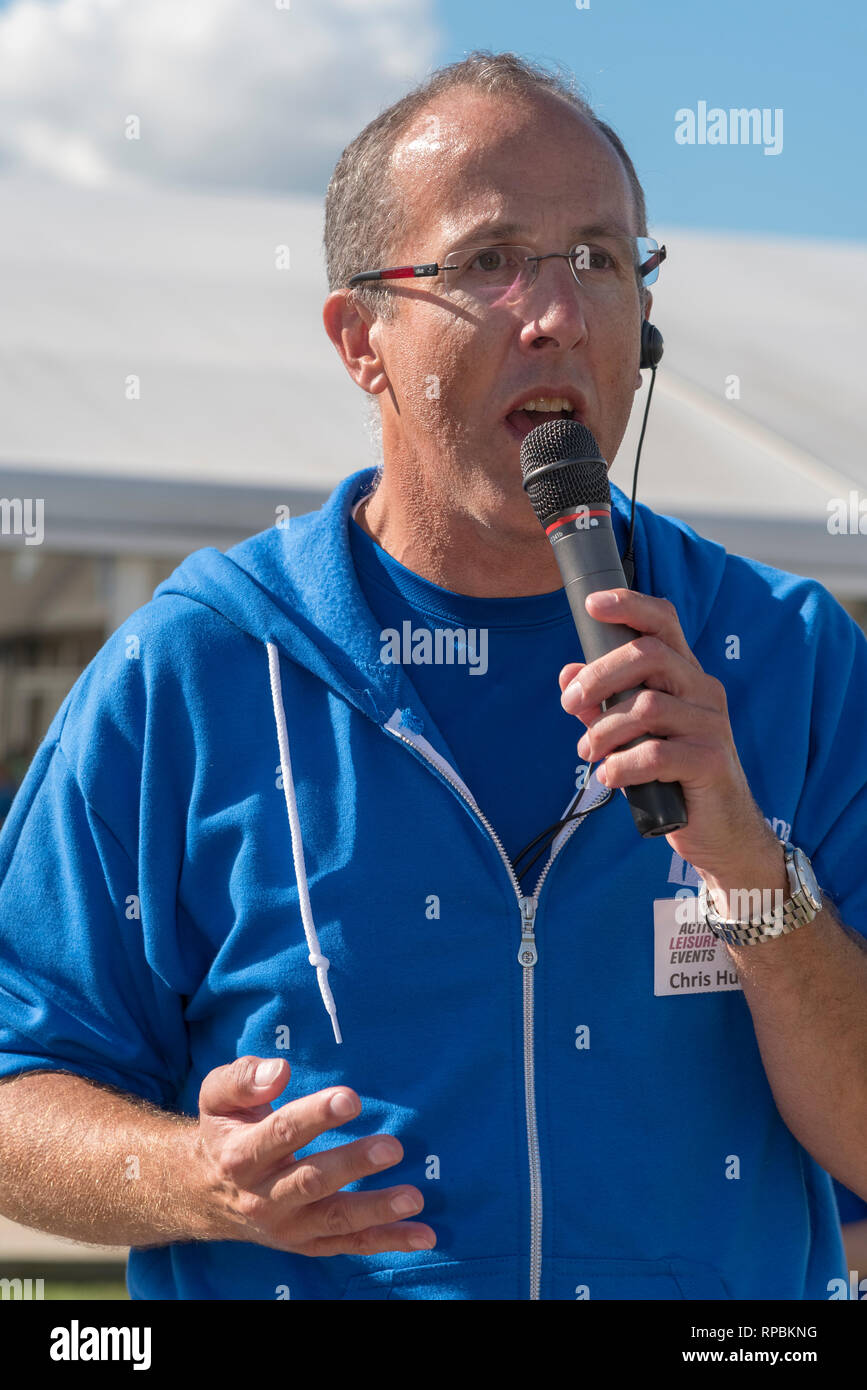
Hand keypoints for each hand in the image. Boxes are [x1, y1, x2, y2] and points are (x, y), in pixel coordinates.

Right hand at [194, 1055, 434, 1256]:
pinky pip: (350, 1244)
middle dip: (353, 1164)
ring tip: (414, 1196)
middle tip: (393, 1146)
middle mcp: (263, 1196)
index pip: (281, 1133)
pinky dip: (388, 1241)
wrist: (204, 1192)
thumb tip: (279, 1070)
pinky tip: (423, 1235)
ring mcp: (287, 1225)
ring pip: (335, 1219)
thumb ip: (242, 1078)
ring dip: (377, 1209)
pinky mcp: (307, 1242)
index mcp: (242, 1155)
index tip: (351, 1099)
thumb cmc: (225, 1131)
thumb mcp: (217, 1097)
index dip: (316, 1115)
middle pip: (312, 1180)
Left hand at [558, 588, 783, 888]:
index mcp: (686, 677)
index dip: (629, 605)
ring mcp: (712, 726)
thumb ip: (602, 706)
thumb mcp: (633, 737)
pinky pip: (657, 753)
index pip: (664, 622)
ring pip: (647, 706)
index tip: (591, 604)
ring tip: (588, 753)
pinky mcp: (712, 762)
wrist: (721, 833)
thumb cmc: (674, 778)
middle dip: (599, 675)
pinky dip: (623, 765)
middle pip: (649, 654)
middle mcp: (704, 692)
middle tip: (569, 703)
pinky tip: (611, 778)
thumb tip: (567, 673)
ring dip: (605, 730)